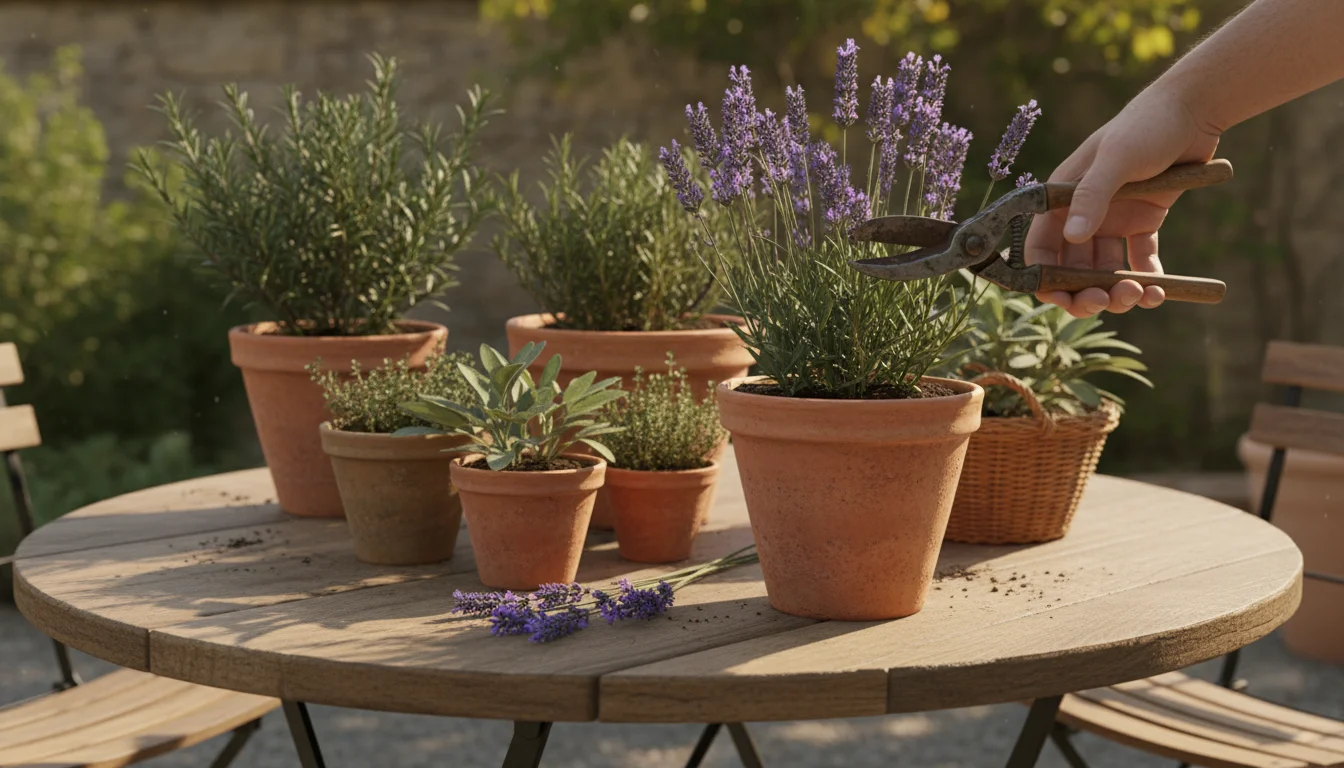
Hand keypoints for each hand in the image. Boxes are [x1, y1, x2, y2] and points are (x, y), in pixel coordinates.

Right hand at [1024, 88, 1220, 316]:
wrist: (1193, 110)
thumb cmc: (1146, 126)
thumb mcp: (1116, 158)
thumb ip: (1092, 196)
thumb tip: (1072, 237)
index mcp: (1063, 199)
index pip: (1040, 247)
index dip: (1044, 277)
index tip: (1061, 299)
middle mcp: (1083, 214)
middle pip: (1072, 268)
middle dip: (1085, 291)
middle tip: (1105, 302)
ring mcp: (1112, 219)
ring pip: (1105, 270)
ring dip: (1118, 289)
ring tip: (1141, 294)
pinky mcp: (1143, 221)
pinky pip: (1139, 260)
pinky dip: (1148, 278)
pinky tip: (1160, 289)